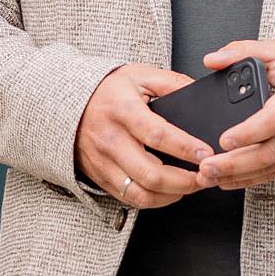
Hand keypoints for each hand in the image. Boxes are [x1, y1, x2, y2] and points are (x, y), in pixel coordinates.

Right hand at [75, 64, 217, 208]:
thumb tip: (199, 94)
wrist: (68, 105)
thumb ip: (172, 82)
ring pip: (140, 193)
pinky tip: (171, 191)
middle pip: (150, 173)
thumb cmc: (108, 90)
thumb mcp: (141, 75)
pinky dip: (155, 200)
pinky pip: (129, 199)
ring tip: (192, 186)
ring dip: (172, 195)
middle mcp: (111, 140)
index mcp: (123, 111)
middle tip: (206, 176)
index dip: (185, 147)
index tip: (206, 153)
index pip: (157, 135)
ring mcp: (104, 163)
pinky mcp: (100, 177)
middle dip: (184, 181)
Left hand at [193, 39, 274, 189]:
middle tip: (207, 166)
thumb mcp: (273, 50)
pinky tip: (228, 180)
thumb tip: (211, 60)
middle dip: (235, 163)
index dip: (250, 132)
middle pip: (272, 150)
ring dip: (239, 175)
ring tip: (210, 176)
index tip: (224, 139)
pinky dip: (251, 179)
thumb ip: (239, 51)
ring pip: (273, 166)